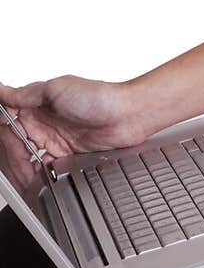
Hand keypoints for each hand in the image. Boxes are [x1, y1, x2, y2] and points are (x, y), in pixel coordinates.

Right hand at [0, 74, 149, 191]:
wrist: (127, 116)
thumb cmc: (98, 97)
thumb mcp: (57, 89)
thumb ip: (26, 94)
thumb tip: (1, 90)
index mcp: (38, 103)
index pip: (8, 118)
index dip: (4, 129)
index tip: (7, 137)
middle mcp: (44, 122)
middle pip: (15, 142)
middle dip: (12, 153)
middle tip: (19, 160)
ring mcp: (54, 139)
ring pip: (27, 157)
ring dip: (22, 166)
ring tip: (23, 174)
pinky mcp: (65, 154)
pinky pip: (44, 167)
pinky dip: (37, 174)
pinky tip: (35, 178)